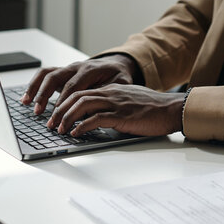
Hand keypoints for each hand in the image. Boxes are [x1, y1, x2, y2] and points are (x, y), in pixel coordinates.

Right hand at [20, 54, 140, 113]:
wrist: (117, 64)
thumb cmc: (119, 76)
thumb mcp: (120, 84)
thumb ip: (107, 95)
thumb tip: (95, 111)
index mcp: (90, 70)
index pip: (72, 87)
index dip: (64, 102)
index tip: (58, 117)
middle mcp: (76, 67)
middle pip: (56, 79)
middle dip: (45, 97)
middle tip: (40, 114)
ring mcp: (68, 68)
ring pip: (47, 74)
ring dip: (36, 89)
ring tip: (27, 103)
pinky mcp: (63, 72)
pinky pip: (45, 74)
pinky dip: (34, 85)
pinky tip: (27, 98)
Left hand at [47, 84, 183, 136]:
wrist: (172, 109)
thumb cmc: (154, 108)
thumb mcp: (129, 102)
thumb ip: (114, 104)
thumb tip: (98, 117)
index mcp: (111, 89)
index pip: (81, 91)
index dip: (64, 102)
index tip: (55, 114)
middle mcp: (111, 93)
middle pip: (77, 96)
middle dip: (60, 110)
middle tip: (51, 123)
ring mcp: (116, 103)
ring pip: (83, 105)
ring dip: (67, 117)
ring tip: (59, 129)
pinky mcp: (122, 116)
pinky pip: (97, 118)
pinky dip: (82, 126)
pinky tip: (75, 133)